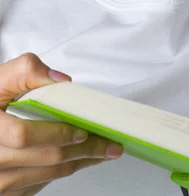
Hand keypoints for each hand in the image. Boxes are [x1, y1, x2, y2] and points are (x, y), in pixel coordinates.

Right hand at [0, 53, 123, 195]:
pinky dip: (64, 170)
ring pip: (48, 174)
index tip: (82, 130)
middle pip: (45, 158)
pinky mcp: (7, 191)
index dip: (56, 133)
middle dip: (83, 151)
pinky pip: (41, 183)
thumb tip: (61, 80)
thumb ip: (27, 71)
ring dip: (80, 162)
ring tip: (104, 151)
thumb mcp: (0, 79)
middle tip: (111, 144)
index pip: (23, 136)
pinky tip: (81, 159)